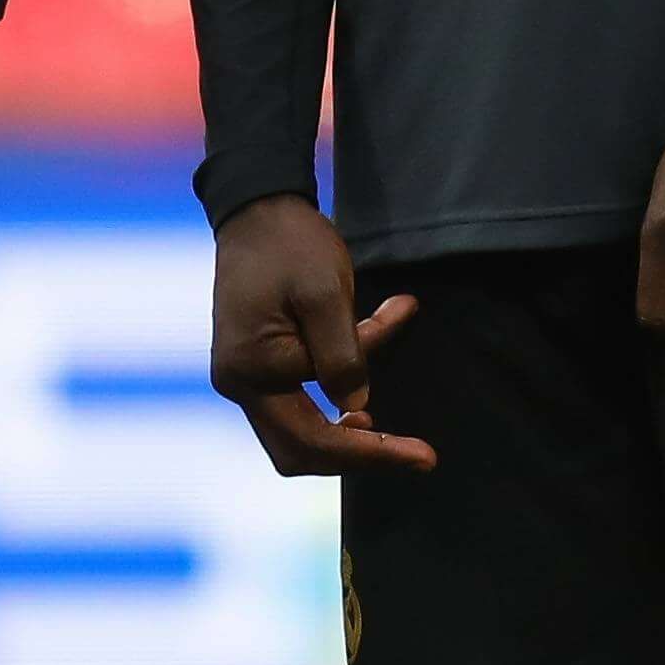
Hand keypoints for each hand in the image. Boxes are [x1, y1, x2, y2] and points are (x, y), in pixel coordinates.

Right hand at [210, 194, 431, 476]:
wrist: (257, 208)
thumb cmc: (292, 244)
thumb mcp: (326, 293)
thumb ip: (345, 355)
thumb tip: (358, 410)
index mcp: (253, 370)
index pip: (315, 437)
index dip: (371, 453)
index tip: (424, 456)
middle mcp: (240, 383)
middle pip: (301, 450)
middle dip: (359, 453)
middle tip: (415, 452)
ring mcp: (244, 376)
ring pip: (301, 429)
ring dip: (349, 422)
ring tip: (388, 396)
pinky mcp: (258, 364)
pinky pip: (300, 396)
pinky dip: (338, 386)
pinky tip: (368, 348)